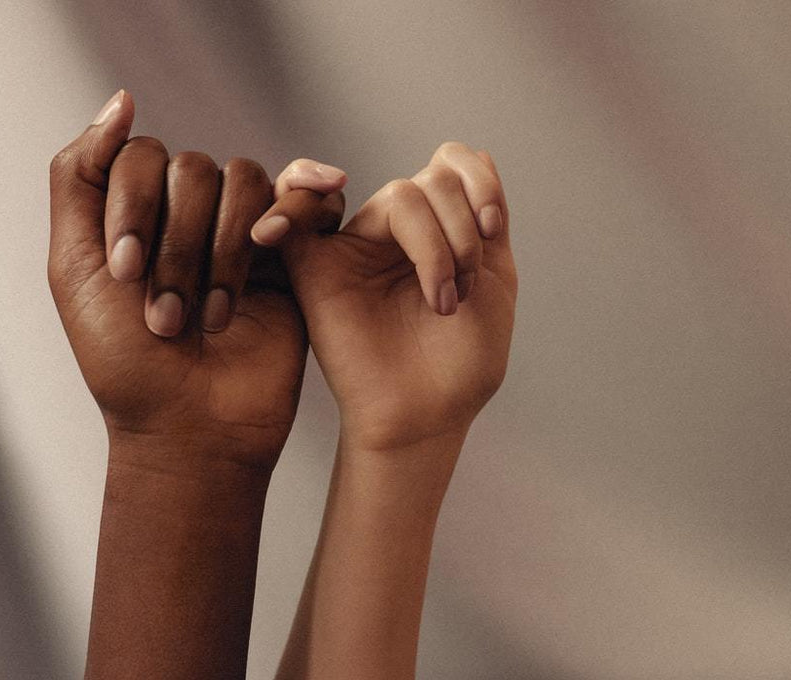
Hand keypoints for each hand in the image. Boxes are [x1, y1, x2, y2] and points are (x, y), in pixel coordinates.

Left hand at [48, 90, 345, 469]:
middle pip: (195, 170)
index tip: (125, 275)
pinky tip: (275, 242)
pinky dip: (292, 211)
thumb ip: (78, 177)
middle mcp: (190, 214)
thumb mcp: (73, 267)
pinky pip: (304, 198)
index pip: (141, 157)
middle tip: (166, 318)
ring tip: (211, 319)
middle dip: (177, 247)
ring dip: (223, 253)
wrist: (191, 429)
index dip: (134, 208)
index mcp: (137, 212)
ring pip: (245, 182)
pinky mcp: (293, 255)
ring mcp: (244, 232)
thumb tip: (121, 100)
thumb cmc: (125, 362)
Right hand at [254, 143, 516, 452]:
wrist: (426, 416)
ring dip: (437, 245)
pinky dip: (296, 201)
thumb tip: (474, 151)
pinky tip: (312, 206)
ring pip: (399, 197)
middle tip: (464, 289)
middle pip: (431, 180)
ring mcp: (358, 247)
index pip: (453, 165)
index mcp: (440, 228)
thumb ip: (484, 216)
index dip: (478, 183)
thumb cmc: (462, 362)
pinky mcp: (316, 269)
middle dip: (462, 229)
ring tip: (443, 301)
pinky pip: (298, 218)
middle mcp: (398, 232)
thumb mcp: (494, 279)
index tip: (492, 231)